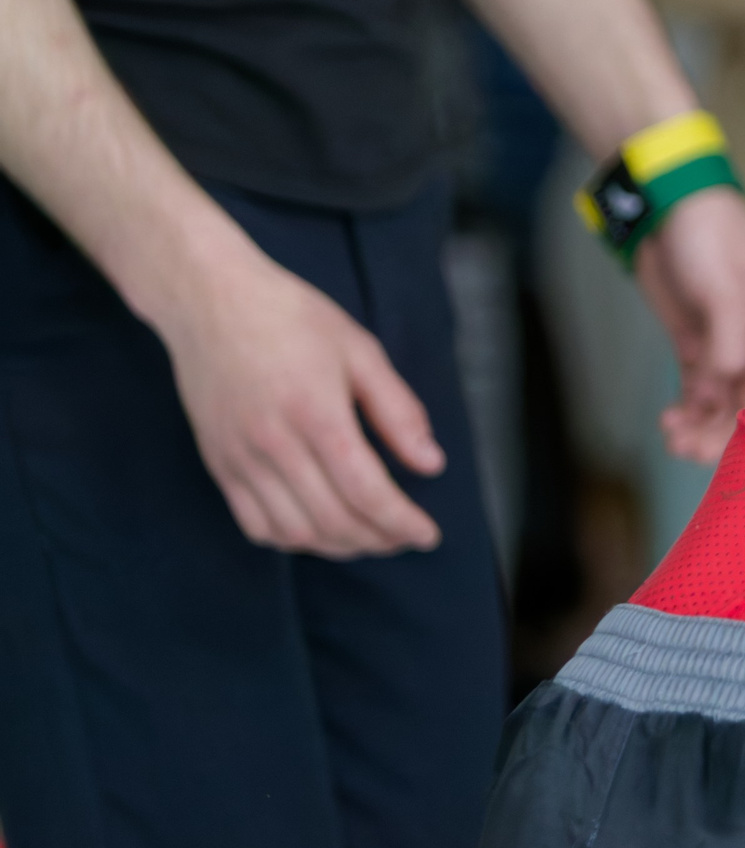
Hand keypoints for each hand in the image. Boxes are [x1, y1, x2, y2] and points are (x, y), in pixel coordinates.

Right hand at [156, 238, 446, 556]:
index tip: (428, 535)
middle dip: (378, 539)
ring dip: (338, 546)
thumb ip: (398, 411)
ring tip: (369, 537)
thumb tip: (431, 464)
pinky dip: (292, 539)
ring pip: (294, 531)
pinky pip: (254, 524)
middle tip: (405, 537)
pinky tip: (319, 530)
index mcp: (316, 412)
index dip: (401, 522)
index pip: (366, 491)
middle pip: (333, 519)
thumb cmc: (292, 318)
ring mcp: (239, 458)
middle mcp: (273, 443)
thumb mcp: (360, 351)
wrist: (210, 301)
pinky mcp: (218, 463)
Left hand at [634, 186, 744, 462]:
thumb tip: (724, 392)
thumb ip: (731, 343)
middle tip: (691, 450)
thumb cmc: (710, 237)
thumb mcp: (726, 288)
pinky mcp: (697, 345)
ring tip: (673, 437)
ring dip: (702, 426)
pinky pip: (697, 390)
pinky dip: (686, 410)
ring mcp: (727, 345)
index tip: (739, 449)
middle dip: (726, 432)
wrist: (666, 207)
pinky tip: (669, 421)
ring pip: (723, 403)